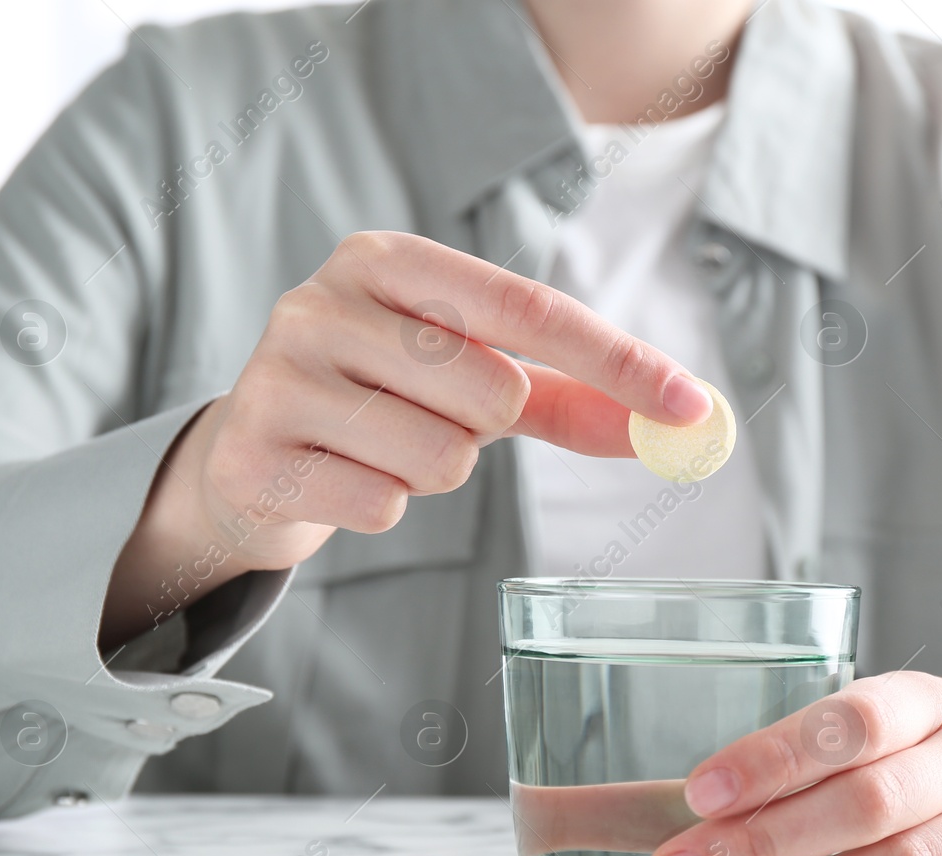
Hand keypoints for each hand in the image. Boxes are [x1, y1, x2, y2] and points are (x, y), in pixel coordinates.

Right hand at [102, 230, 711, 645]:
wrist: (251, 458)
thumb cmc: (382, 403)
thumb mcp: (475, 383)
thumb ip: (573, 396)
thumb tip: (682, 416)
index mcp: (388, 261)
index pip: (529, 309)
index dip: (618, 361)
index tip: (690, 407)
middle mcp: (324, 300)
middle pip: (491, 390)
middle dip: (483, 429)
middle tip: (433, 421)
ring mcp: (278, 373)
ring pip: (439, 456)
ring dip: (432, 473)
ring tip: (380, 450)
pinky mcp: (253, 453)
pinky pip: (381, 505)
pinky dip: (381, 507)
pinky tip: (340, 479)